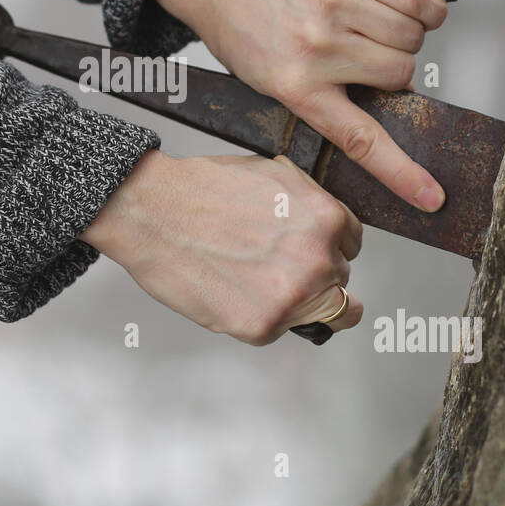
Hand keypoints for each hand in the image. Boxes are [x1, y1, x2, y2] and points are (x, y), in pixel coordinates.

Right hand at [81, 150, 363, 344]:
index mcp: (326, 220)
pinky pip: (278, 330)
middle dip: (312, 276)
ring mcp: (292, 298)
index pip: (351, 245)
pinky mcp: (261, 327)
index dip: (327, 246)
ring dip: (297, 303)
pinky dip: (259, 316)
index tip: (308, 252)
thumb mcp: (275, 175)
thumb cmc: (202, 189)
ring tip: (257, 285)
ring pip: (322, 315)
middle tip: (273, 268)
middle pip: (339, 282)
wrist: (153, 210)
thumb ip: (309, 205)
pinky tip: (233, 291)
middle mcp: (317, 260)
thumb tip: (325, 227)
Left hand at [152, 0, 448, 212]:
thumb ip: (320, 94)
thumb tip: (383, 101)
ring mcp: (337, 6)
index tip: (430, 197)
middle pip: (401, 74)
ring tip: (373, 28)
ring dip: (406, 37)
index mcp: (295, 85)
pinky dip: (426, 8)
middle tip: (364, 56)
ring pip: (412, 37)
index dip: (401, 171)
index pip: (361, 138)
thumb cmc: (241, 23)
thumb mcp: (267, 78)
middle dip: (393, 70)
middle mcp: (319, 48)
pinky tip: (409, 9)